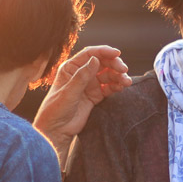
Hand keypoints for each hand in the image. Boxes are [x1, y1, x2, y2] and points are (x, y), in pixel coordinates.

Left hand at [33, 46, 130, 165]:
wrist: (56, 130)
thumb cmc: (55, 110)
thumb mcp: (68, 92)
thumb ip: (82, 76)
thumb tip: (95, 59)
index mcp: (71, 68)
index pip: (90, 54)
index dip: (104, 51)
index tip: (117, 53)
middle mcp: (81, 73)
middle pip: (102, 63)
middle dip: (114, 64)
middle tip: (123, 70)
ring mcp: (89, 84)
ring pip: (108, 75)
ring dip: (118, 76)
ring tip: (126, 82)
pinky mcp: (95, 95)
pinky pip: (109, 87)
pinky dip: (117, 86)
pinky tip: (122, 87)